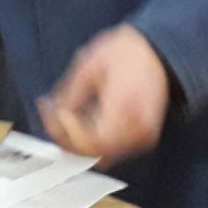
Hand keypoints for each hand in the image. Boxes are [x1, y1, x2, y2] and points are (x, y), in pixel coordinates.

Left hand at [37, 25, 171, 165]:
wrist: (155, 52)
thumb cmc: (125, 53)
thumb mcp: (88, 65)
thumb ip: (69, 94)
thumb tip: (52, 113)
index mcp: (124, 103)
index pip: (92, 140)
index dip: (68, 133)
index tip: (56, 113)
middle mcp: (138, 124)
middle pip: (96, 153)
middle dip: (69, 139)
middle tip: (54, 119)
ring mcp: (144, 134)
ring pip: (103, 156)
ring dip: (81, 142)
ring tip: (69, 119)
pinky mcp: (145, 137)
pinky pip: (114, 151)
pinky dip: (96, 142)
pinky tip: (86, 123)